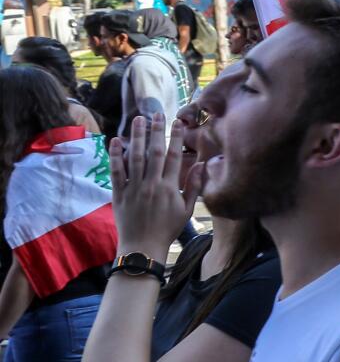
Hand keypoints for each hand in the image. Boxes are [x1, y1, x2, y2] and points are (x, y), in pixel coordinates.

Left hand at [110, 114, 202, 257]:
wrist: (142, 247)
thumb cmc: (167, 229)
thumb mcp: (187, 209)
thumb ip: (193, 186)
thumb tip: (201, 164)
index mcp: (169, 187)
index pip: (172, 156)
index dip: (174, 138)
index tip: (176, 123)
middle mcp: (151, 184)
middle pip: (153, 152)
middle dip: (155, 131)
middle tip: (156, 114)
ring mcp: (133, 188)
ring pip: (135, 157)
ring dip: (136, 137)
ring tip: (138, 120)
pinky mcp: (119, 193)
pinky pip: (116, 171)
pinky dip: (115, 155)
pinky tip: (116, 141)